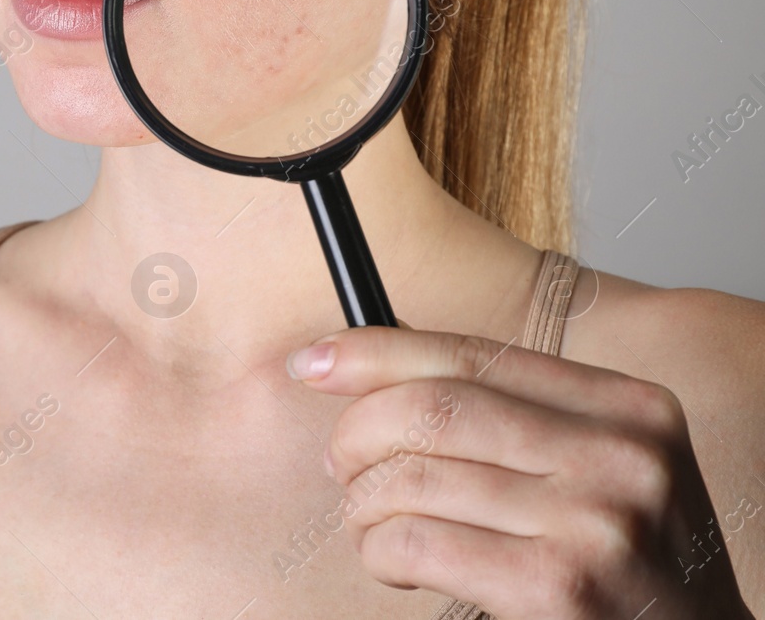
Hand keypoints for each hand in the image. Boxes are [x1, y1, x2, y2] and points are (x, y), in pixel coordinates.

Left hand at [285, 327, 755, 618]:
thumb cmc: (625, 556)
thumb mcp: (600, 464)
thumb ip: (513, 411)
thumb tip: (369, 366)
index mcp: (627, 406)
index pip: (470, 354)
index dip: (375, 352)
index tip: (313, 362)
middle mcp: (619, 454)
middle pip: (430, 409)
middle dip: (357, 433)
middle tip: (340, 462)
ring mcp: (594, 522)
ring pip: (411, 477)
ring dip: (363, 503)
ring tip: (370, 520)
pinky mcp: (557, 587)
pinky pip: (415, 542)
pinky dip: (380, 550)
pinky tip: (393, 560)